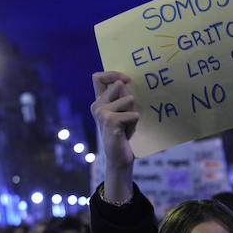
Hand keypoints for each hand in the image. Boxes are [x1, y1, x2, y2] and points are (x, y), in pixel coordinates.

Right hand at [91, 71, 137, 201]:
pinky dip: (135, 124)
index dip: (112, 74)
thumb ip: (121, 96)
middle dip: (130, 99)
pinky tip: (127, 134)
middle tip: (127, 117)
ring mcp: (102, 113)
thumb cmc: (124, 134)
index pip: (98, 77)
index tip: (126, 80)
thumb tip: (126, 82)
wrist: (120, 158)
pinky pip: (133, 114)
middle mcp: (97, 105)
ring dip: (133, 113)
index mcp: (99, 101)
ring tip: (127, 126)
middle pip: (119, 85)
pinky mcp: (111, 121)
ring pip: (129, 99)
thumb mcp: (122, 111)